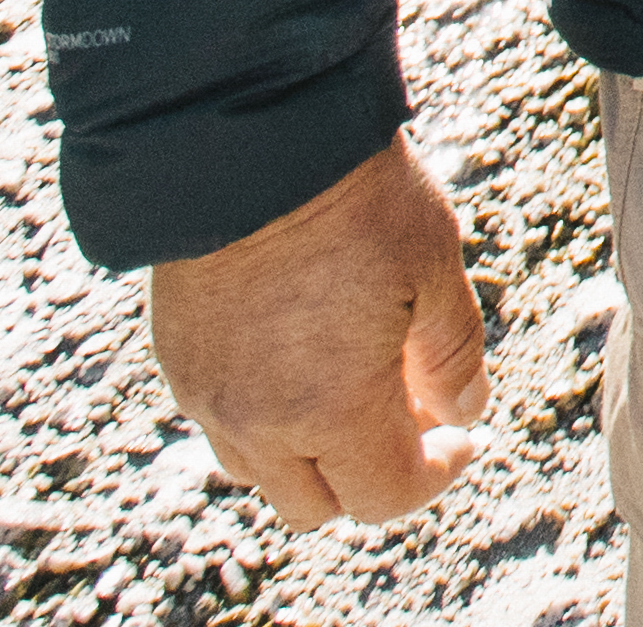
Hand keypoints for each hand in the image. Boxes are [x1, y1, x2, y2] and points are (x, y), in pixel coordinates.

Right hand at [145, 136, 488, 529]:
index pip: (384, 497)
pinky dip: (265, 418)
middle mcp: (258, 421)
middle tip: (410, 415)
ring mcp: (208, 395)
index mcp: (331, 410)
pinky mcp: (177, 360)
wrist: (250, 139)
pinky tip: (300, 360)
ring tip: (353, 388)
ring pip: (261, 473)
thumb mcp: (434, 267)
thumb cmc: (353, 198)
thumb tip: (465, 412)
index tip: (458, 437)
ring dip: (311, 454)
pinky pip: (222, 423)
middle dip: (370, 476)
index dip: (434, 477)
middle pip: (317, 504)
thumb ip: (453, 356)